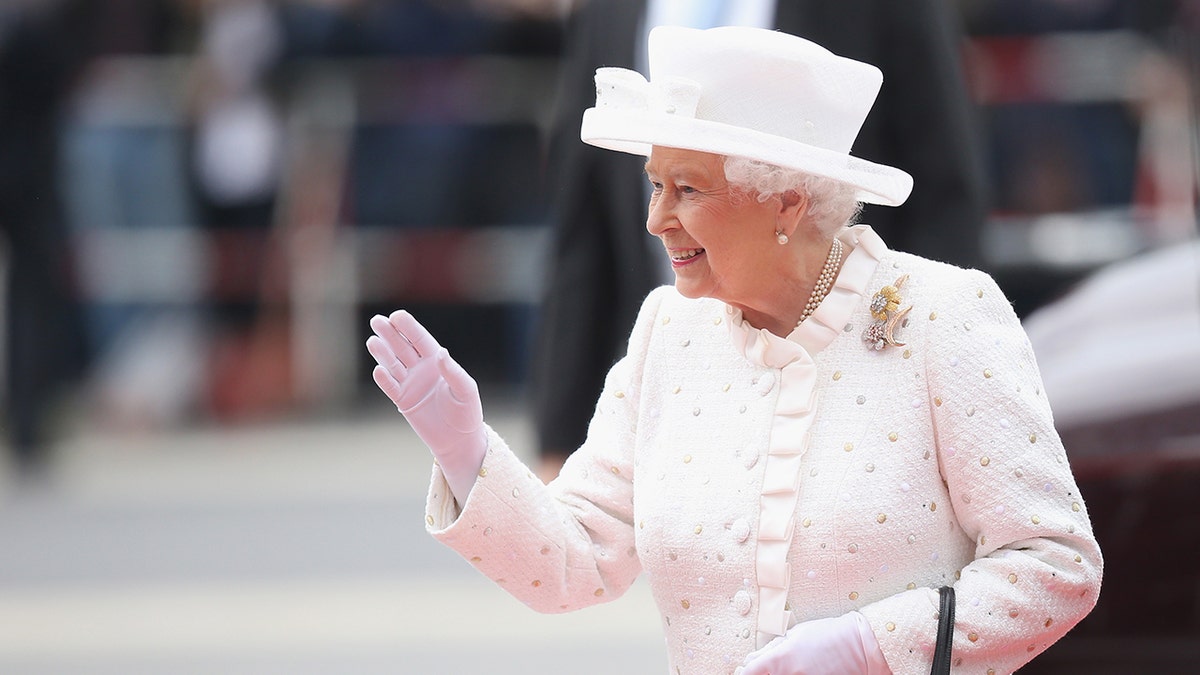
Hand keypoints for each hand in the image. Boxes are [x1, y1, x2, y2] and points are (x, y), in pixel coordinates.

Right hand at [366, 310, 485, 504]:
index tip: (396, 316)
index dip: (408, 327)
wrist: (459, 439)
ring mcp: (410, 384)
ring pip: (393, 364)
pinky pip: (391, 387)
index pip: (419, 339)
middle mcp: (421, 369)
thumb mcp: (465, 390)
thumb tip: (440, 353)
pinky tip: (378, 370)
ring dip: (382, 353)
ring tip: (373, 341)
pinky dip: (384, 379)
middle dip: (390, 334)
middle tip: (376, 320)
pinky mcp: (403, 401)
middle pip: (402, 347)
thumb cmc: (466, 412)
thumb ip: (453, 371)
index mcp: (437, 361)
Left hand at [738, 611, 889, 674]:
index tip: (743, 672)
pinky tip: (801, 672)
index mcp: (781, 659)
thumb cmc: (828, 635)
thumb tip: (751, 661)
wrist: (860, 646)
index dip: (746, 672)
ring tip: (791, 668)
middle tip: (766, 670)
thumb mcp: (796, 634)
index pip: (752, 672)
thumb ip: (772, 650)